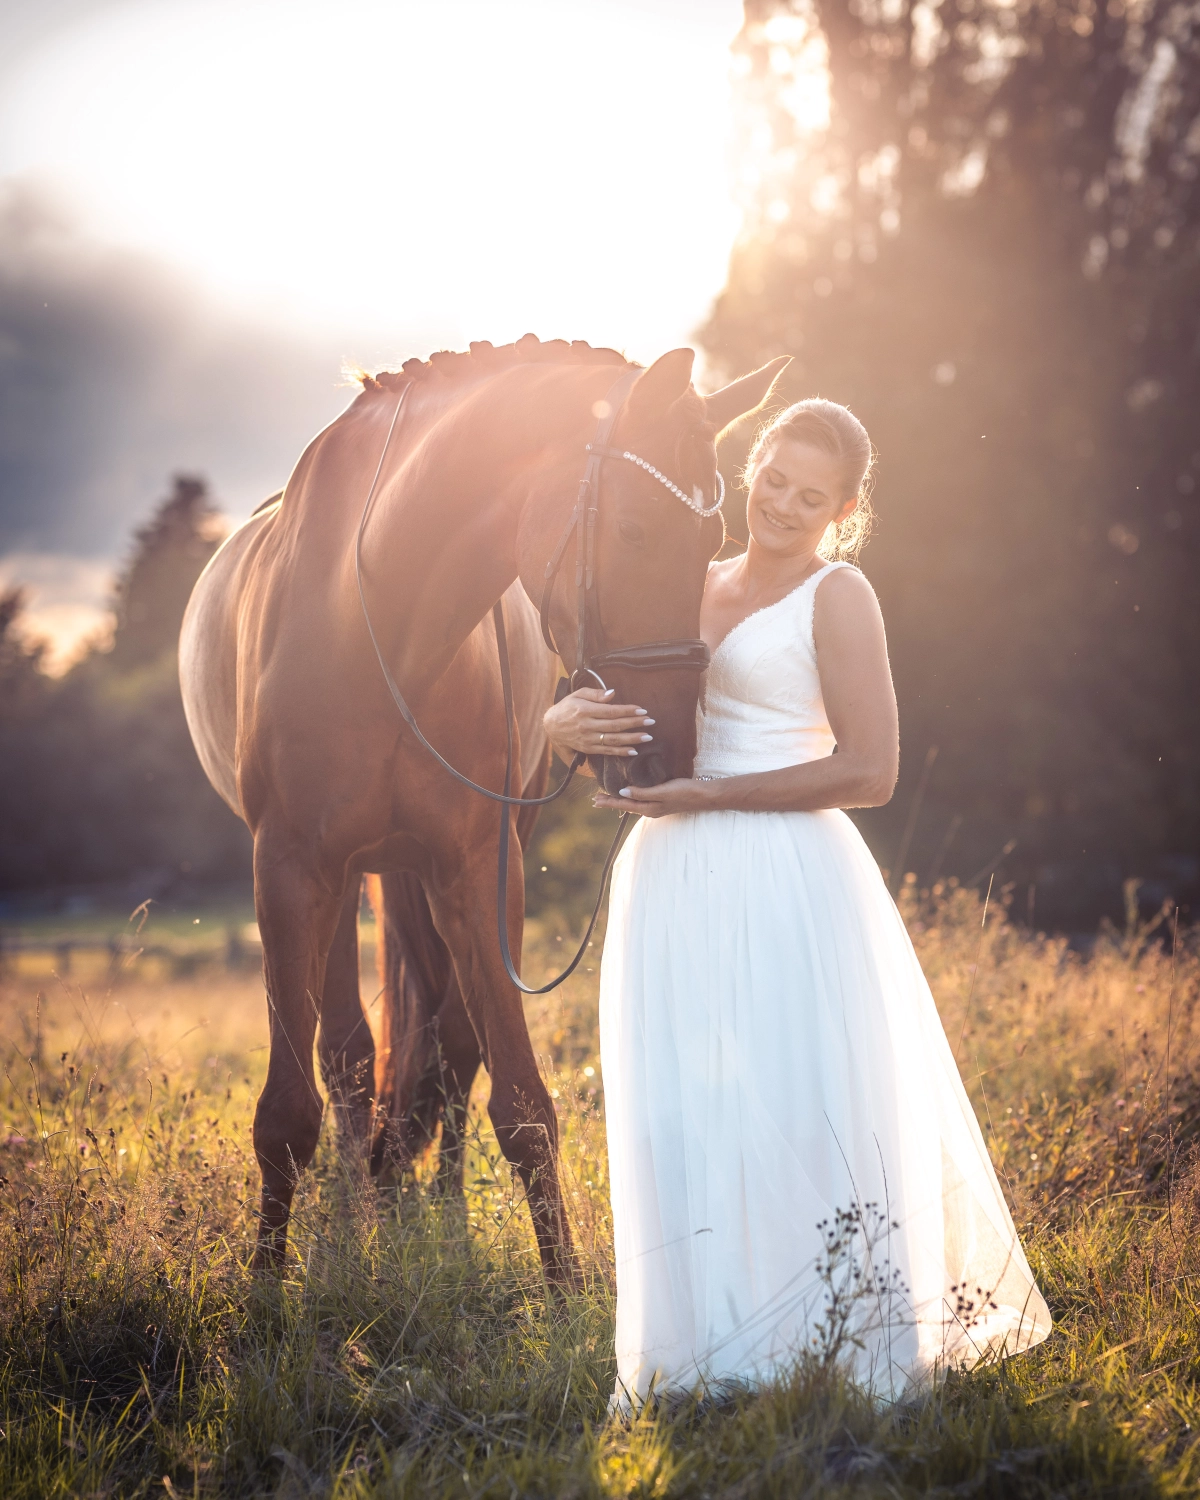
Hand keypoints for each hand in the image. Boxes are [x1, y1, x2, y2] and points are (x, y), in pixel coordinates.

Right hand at [543, 687, 654, 759]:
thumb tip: (612, 693)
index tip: (642, 710)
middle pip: (615, 726)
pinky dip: (621, 752)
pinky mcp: (588, 749)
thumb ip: (595, 694)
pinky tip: (633, 750)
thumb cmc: (567, 707)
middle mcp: (587, 726)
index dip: (627, 710)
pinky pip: (607, 751)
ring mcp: (588, 739)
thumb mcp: (577, 694)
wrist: (551, 726)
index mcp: (585, 711)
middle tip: (651, 721)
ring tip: (647, 736)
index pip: (610, 711)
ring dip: (632, 739)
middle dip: (635, 723)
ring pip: (613, 740)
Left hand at [592, 778, 710, 818]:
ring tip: (608, 797)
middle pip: (626, 806)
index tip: (595, 799)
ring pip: (633, 804)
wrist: (704, 795)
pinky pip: (641, 800)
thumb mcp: (662, 792)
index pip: (624, 805)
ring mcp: (657, 806)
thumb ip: (642, 793)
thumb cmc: (684, 792)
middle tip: (595, 799)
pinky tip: (630, 793)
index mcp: (648, 808)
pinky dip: (632, 796)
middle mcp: (650, 810)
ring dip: (620, 800)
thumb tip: (622, 793)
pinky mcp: (662, 801)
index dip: (609, 802)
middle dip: (611, 802)